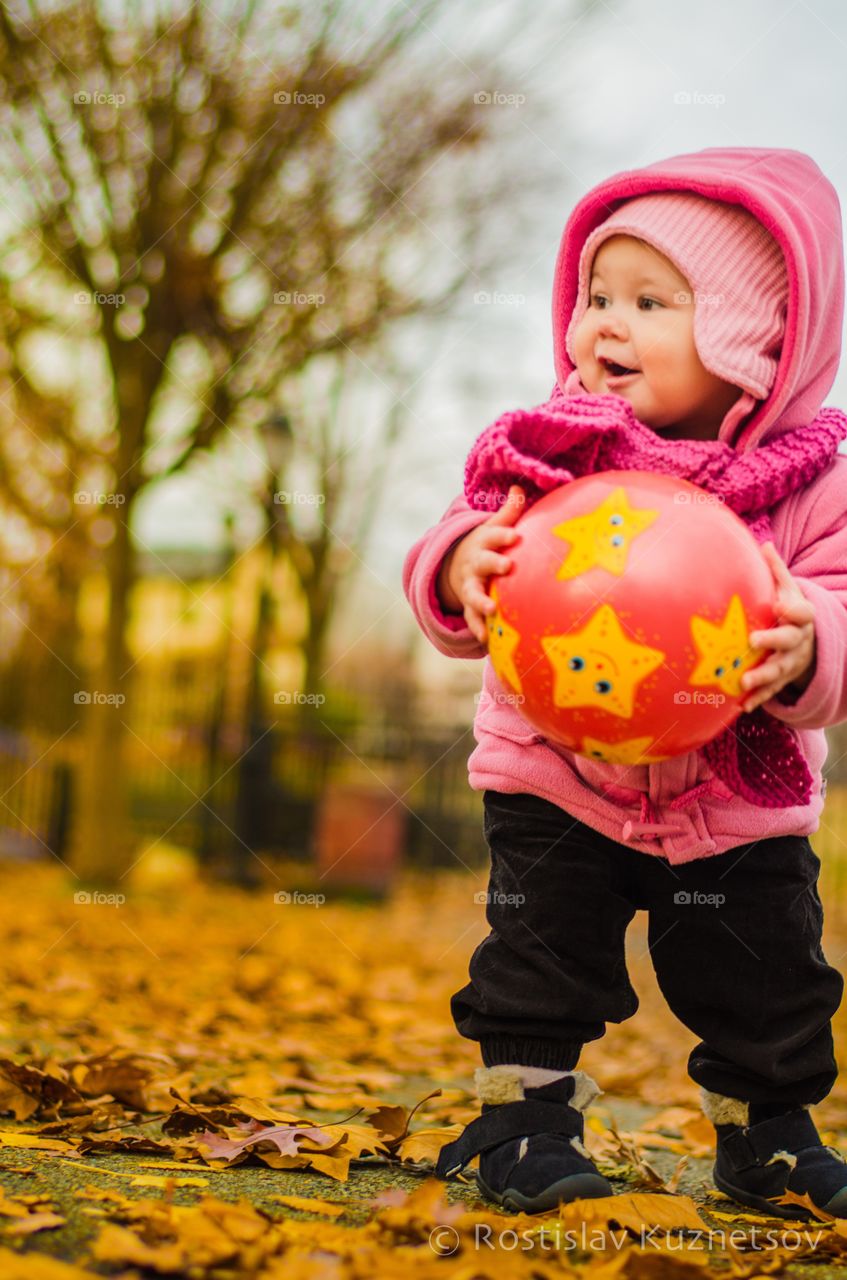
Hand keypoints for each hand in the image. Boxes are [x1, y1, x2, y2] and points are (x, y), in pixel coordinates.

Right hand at [437, 485, 524, 642]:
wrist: (457, 565)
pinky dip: (479, 628)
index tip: (516, 537)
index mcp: (485, 542)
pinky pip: (472, 617)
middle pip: (483, 562)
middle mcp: (476, 563)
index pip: (495, 536)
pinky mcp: (469, 605)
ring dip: (481, 600)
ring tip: (490, 609)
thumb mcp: (495, 527)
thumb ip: (509, 512)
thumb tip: (518, 488)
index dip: (504, 536)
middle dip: (493, 564)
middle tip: (507, 567)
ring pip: (473, 592)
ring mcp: (470, 585)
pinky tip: (487, 640)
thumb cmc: (488, 545)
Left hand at [740, 542, 815, 712]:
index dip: (792, 610)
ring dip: (763, 677)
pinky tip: (743, 705)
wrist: (807, 641)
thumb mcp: (789, 589)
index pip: (802, 613)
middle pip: (789, 642)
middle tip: (753, 642)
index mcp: (802, 617)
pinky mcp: (783, 679)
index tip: (778, 605)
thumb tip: (764, 544)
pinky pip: (771, 690)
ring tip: (744, 682)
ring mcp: (792, 662)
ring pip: (780, 670)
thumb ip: (777, 571)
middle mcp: (799, 641)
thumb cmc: (789, 609)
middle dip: (773, 642)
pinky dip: (759, 698)